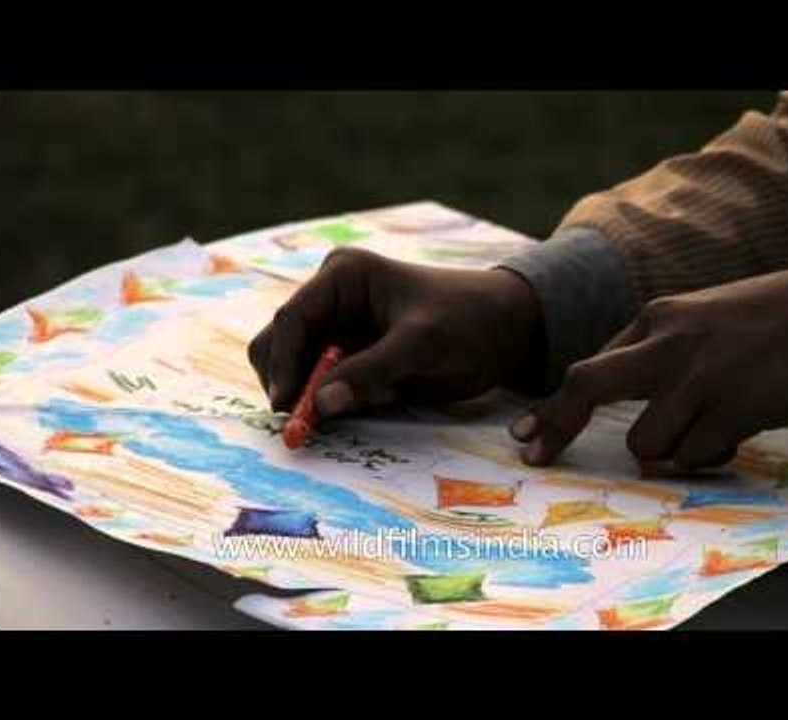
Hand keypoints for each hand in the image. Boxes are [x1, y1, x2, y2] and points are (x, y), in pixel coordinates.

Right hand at [248, 247, 543, 416]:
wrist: (506, 331)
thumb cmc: (468, 321)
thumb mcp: (422, 344)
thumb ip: (370, 371)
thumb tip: (320, 404)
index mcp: (343, 277)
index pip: (292, 318)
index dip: (285, 363)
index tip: (289, 405)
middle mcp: (332, 300)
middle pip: (281, 345)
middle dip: (292, 383)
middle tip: (306, 425)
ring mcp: (340, 331)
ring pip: (299, 372)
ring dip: (316, 397)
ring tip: (365, 403)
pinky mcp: (352, 360)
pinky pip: (325, 388)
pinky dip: (337, 405)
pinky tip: (379, 400)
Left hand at [509, 267, 787, 467]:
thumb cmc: (766, 322)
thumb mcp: (698, 321)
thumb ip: (655, 353)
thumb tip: (619, 398)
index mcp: (656, 318)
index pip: (589, 368)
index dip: (554, 406)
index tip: (524, 434)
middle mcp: (667, 343)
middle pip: (587, 385)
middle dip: (557, 423)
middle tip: (535, 452)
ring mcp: (696, 375)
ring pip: (645, 442)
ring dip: (670, 449)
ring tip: (710, 425)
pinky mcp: (730, 407)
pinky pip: (694, 455)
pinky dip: (710, 454)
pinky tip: (739, 427)